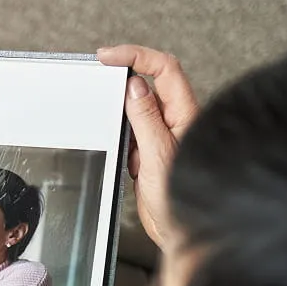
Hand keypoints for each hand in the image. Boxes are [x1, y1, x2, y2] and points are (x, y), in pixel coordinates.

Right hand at [97, 45, 199, 248]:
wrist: (180, 229)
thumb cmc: (180, 196)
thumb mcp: (157, 154)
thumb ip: (145, 117)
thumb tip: (135, 86)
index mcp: (185, 113)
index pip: (163, 69)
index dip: (136, 56)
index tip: (108, 56)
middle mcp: (176, 119)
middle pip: (150, 82)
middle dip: (125, 81)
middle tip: (101, 76)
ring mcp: (163, 134)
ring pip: (138, 108)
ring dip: (122, 113)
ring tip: (117, 128)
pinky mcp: (151, 150)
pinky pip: (132, 132)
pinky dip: (122, 135)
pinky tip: (123, 151)